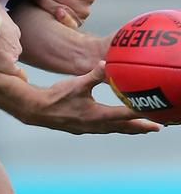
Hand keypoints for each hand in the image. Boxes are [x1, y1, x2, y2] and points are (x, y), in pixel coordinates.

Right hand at [17, 62, 160, 134]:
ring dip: (130, 129)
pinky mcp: (82, 128)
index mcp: (97, 115)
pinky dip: (115, 127)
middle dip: (141, 127)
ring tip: (141, 128)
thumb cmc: (56, 97)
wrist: (36, 110)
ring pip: (115, 130)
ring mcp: (89, 128)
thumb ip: (94, 75)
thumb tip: (107, 63)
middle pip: (124, 128)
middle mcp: (96, 125)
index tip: (156, 116)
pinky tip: (114, 124)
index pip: (125, 115)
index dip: (141, 115)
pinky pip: (105, 129)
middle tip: (157, 127)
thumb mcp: (76, 84)